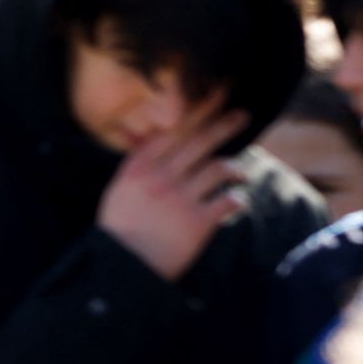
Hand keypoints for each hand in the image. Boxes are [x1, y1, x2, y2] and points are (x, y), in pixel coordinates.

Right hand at [95, 113, 247, 282]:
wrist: (121, 267)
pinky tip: (237, 201)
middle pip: (199, 141)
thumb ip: (139, 163)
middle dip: (224, 124)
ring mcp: (180, 199)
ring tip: (241, 172)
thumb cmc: (120, 227)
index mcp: (139, 167)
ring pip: (219, 168)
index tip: (213, 96)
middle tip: (242, 114)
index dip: (196, 111)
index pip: (172, 130)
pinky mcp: (198, 222)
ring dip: (235, 168)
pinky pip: (228, 202)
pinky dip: (237, 200)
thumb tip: (156, 139)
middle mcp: (160, 177)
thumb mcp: (120, 188)